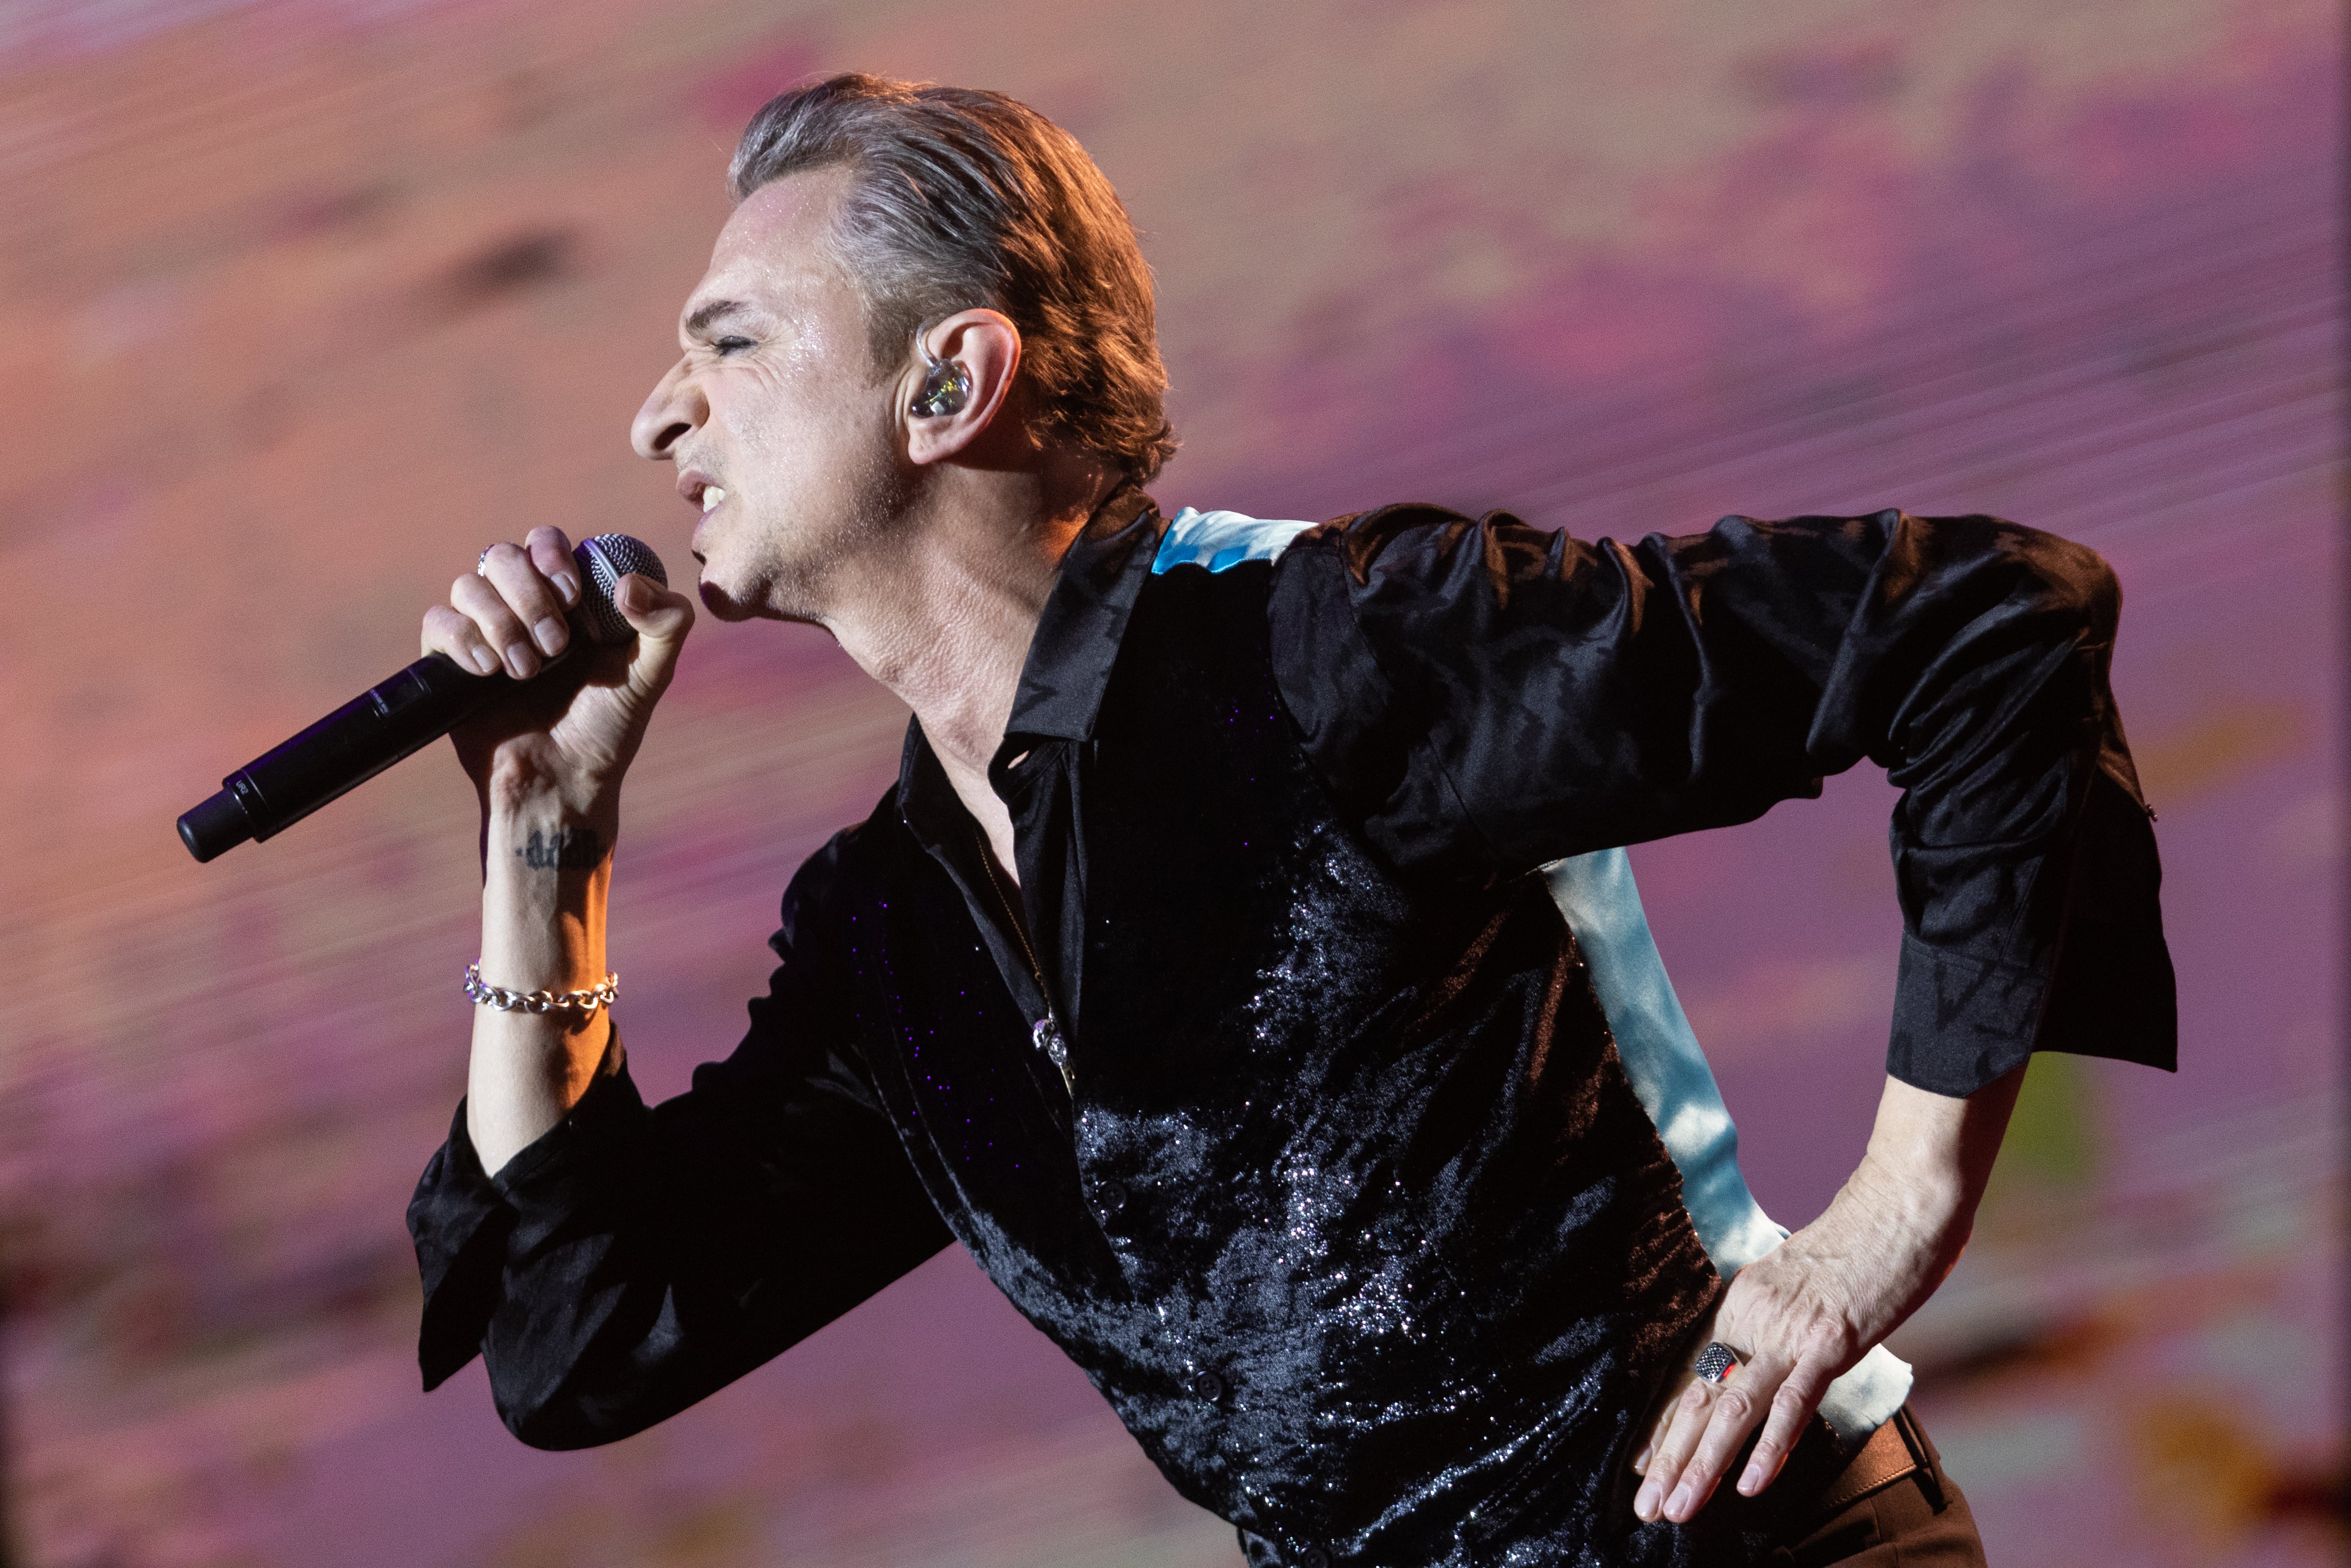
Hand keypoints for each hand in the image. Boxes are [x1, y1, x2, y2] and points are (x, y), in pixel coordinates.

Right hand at [420, 525, 694, 817]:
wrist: (562, 783)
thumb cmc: (608, 728)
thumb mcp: (650, 675)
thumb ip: (667, 625)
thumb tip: (629, 584)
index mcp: (567, 598)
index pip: (546, 542)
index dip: (553, 555)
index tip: (573, 596)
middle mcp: (521, 605)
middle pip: (502, 556)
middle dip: (528, 595)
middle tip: (556, 646)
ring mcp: (483, 630)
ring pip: (467, 584)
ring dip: (500, 622)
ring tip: (527, 672)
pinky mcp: (449, 659)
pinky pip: (438, 621)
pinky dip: (464, 640)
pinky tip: (490, 672)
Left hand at [1628, 1068, 2023, 1524]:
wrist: (1902, 1202)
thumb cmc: (1861, 1244)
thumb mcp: (1800, 1284)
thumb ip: (1775, 1322)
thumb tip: (1761, 1360)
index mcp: (1742, 1304)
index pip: (1692, 1374)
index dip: (1664, 1424)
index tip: (1641, 1466)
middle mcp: (1752, 1317)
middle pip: (1699, 1397)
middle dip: (1670, 1459)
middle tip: (1646, 1506)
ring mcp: (1789, 1331)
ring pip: (1732, 1409)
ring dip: (1702, 1465)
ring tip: (1677, 1508)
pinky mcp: (1830, 1342)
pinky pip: (1792, 1403)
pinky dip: (1768, 1447)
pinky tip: (1748, 1484)